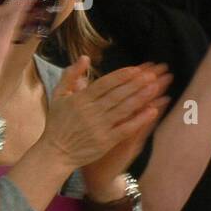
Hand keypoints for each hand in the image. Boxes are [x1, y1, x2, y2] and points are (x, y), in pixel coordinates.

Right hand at [42, 59, 171, 171]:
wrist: (55, 152)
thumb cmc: (57, 123)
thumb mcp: (57, 96)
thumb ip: (70, 75)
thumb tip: (84, 57)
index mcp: (79, 99)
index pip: (104, 84)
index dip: (121, 76)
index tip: (136, 70)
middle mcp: (90, 112)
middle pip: (117, 95)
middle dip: (135, 84)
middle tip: (152, 75)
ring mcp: (99, 127)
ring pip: (124, 109)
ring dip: (140, 98)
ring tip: (155, 87)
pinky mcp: (105, 141)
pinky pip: (126, 128)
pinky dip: (139, 119)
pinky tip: (152, 111)